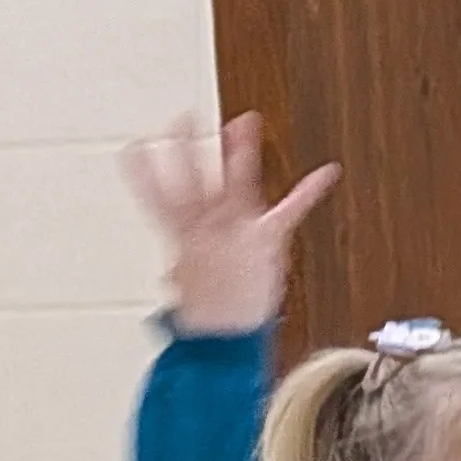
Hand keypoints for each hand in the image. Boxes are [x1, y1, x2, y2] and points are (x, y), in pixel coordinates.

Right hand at [122, 112, 339, 335]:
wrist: (224, 342)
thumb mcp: (187, 294)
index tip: (135, 148)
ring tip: (246, 121)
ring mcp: (236, 231)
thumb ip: (182, 275)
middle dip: (186, 149)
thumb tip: (173, 279)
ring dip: (241, 151)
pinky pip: (291, 211)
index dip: (144, 173)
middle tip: (183, 117)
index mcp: (183, 239)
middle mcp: (206, 229)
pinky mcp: (267, 240)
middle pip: (192, 182)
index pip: (157, 199)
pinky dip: (310, 191)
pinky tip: (326, 173)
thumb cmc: (208, 322)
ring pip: (237, 184)